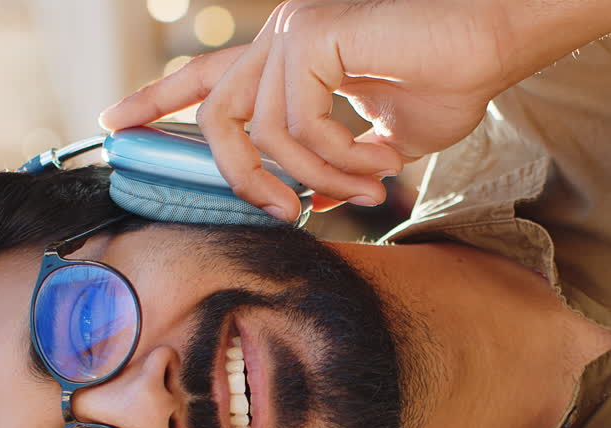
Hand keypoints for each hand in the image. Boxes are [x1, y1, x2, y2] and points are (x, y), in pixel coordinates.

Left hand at [99, 0, 546, 221]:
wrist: (494, 45)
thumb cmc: (451, 80)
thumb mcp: (384, 140)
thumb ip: (339, 163)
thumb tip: (310, 200)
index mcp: (289, 54)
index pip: (207, 76)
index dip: (158, 99)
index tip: (116, 125)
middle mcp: (281, 35)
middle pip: (214, 112)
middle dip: (237, 175)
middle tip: (281, 214)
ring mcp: (293, 30)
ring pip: (266, 133)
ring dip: (318, 177)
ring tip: (366, 187)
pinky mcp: (313, 35)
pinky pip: (297, 125)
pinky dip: (335, 159)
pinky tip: (374, 166)